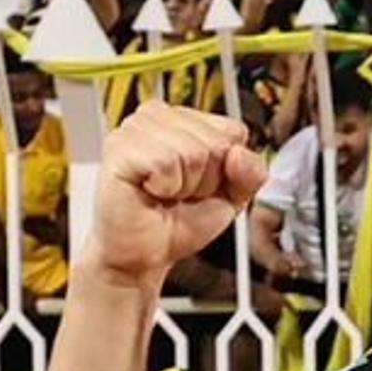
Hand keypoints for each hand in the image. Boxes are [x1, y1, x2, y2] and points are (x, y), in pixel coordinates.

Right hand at [93, 103, 267, 289]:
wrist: (145, 254)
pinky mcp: (120, 146)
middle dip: (205, 180)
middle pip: (215, 142)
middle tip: (179, 193)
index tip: (200, 184)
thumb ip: (251, 173)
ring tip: (164, 193)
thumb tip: (239, 153)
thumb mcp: (230, 197)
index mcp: (184, 118)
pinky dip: (165, 187)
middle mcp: (158, 116)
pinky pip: (166, 162)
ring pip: (192, 151)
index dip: (224, 169)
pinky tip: (149, 191)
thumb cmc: (178, 221)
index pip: (232, 131)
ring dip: (184, 185)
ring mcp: (136, 128)